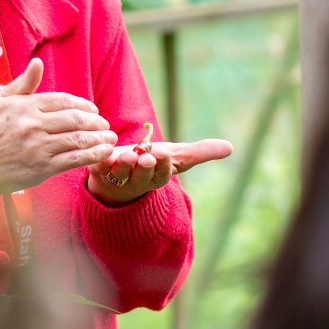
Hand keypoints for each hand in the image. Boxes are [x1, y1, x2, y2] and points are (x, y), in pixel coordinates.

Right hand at [0, 58, 119, 198]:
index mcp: (24, 106)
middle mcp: (33, 124)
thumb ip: (22, 84)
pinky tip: (104, 152)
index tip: (93, 110)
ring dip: (100, 138)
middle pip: (75, 119)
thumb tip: (38, 62)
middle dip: (96, 121)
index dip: (83, 105)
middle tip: (105, 124)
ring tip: (111, 138)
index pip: (63, 101)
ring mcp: (38, 147)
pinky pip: (74, 159)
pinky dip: (93, 155)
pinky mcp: (41, 168)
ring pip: (79, 139)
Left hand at [87, 138, 233, 205]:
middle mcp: (138, 182)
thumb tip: (230, 147)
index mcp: (157, 178)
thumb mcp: (177, 157)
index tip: (164, 154)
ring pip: (120, 174)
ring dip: (124, 165)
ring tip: (127, 155)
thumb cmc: (152, 163)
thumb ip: (200, 152)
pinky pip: (98, 168)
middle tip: (146, 156)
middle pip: (143, 177)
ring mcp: (117, 179)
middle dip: (145, 167)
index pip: (162, 174)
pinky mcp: (98, 172)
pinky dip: (101, 160)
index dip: (162, 165)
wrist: (119, 178)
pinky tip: (104, 152)